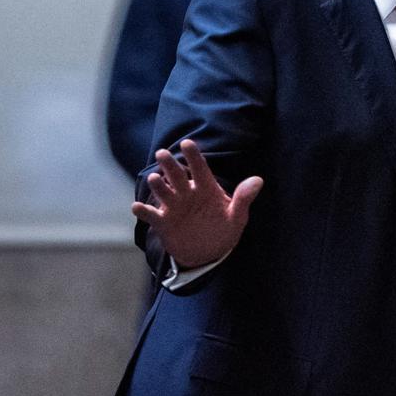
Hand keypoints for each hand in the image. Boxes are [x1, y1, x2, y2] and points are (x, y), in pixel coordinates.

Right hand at [130, 139, 262, 268]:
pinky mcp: (163, 222)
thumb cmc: (223, 229)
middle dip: (169, 165)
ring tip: (154, 178)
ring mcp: (174, 207)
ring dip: (157, 186)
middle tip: (162, 153)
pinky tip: (137, 208)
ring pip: (163, 192)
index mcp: (205, 188)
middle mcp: (187, 193)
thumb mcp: (237, 216)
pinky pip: (151, 215)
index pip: (199, 168)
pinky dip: (143, 211)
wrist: (207, 253)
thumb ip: (243, 198)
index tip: (187, 143)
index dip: (193, 156)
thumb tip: (258, 180)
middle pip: (177, 176)